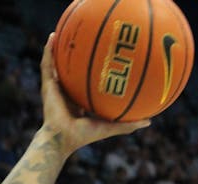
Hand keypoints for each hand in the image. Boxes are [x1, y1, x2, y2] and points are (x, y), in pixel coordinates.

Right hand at [39, 33, 148, 156]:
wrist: (63, 138)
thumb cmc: (85, 136)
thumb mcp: (111, 127)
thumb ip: (129, 124)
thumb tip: (150, 121)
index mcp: (80, 102)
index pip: (86, 85)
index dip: (93, 74)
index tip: (105, 61)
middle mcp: (67, 93)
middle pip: (72, 71)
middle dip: (77, 57)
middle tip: (87, 40)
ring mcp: (55, 88)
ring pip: (57, 64)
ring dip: (60, 48)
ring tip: (65, 31)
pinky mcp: (47, 85)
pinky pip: (47, 64)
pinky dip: (49, 49)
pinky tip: (53, 36)